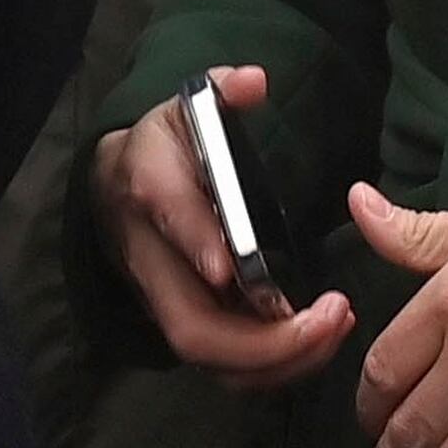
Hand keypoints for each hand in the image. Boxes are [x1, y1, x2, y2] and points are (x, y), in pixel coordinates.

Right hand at [84, 67, 357, 392]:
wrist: (112, 189)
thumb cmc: (161, 149)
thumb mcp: (185, 108)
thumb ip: (220, 91)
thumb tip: (253, 81)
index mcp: (147, 185)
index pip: (166, 216)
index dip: (197, 242)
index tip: (231, 268)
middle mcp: (151, 257)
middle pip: (191, 324)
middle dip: (262, 338)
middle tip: (328, 315)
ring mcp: (165, 302)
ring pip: (212, 358)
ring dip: (278, 359)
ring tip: (335, 327)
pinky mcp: (185, 326)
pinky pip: (226, 366)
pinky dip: (275, 365)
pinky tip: (320, 339)